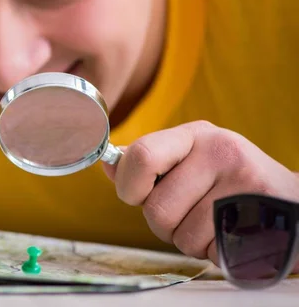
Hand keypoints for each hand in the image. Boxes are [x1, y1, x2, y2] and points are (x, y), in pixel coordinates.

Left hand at [103, 121, 298, 266]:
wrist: (293, 202)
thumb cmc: (229, 181)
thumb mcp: (191, 158)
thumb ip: (149, 163)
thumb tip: (107, 166)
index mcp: (194, 134)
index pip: (141, 156)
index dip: (128, 186)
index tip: (135, 195)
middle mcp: (219, 151)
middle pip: (157, 209)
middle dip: (163, 224)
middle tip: (185, 215)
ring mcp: (243, 182)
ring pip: (182, 237)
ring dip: (190, 241)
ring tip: (213, 223)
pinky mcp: (262, 215)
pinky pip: (211, 252)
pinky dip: (214, 252)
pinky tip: (231, 233)